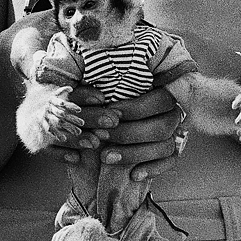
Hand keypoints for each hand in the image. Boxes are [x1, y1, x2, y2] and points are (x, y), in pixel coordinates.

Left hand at [39, 87, 183, 180]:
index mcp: (157, 92)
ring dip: (134, 153)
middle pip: (162, 126)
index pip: (158, 99)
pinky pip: (170, 162)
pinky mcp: (169, 155)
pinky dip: (152, 168)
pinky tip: (133, 174)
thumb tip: (66, 67)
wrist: (102, 138)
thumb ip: (89, 88)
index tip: (110, 113)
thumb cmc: (95, 111)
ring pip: (165, 146)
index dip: (134, 108)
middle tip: (101, 136)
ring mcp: (173, 134)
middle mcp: (169, 112)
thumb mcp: (91, 96)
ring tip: (106, 157)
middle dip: (129, 133)